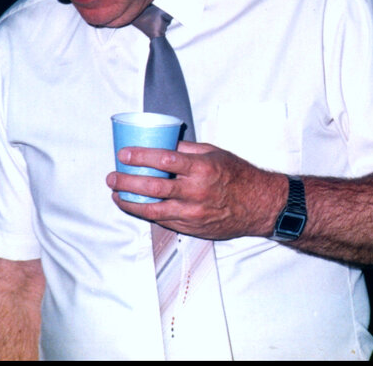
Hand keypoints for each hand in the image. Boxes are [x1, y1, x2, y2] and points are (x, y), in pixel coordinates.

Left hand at [106, 141, 285, 239]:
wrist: (259, 205)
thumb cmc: (240, 177)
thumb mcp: (217, 154)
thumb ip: (189, 151)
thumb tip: (164, 143)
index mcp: (202, 169)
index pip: (165, 161)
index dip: (141, 157)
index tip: (125, 154)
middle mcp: (196, 192)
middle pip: (153, 188)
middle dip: (127, 182)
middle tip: (113, 177)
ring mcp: (192, 213)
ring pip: (152, 210)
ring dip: (130, 202)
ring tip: (117, 195)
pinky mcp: (191, 228)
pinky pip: (163, 221)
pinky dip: (147, 214)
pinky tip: (137, 206)